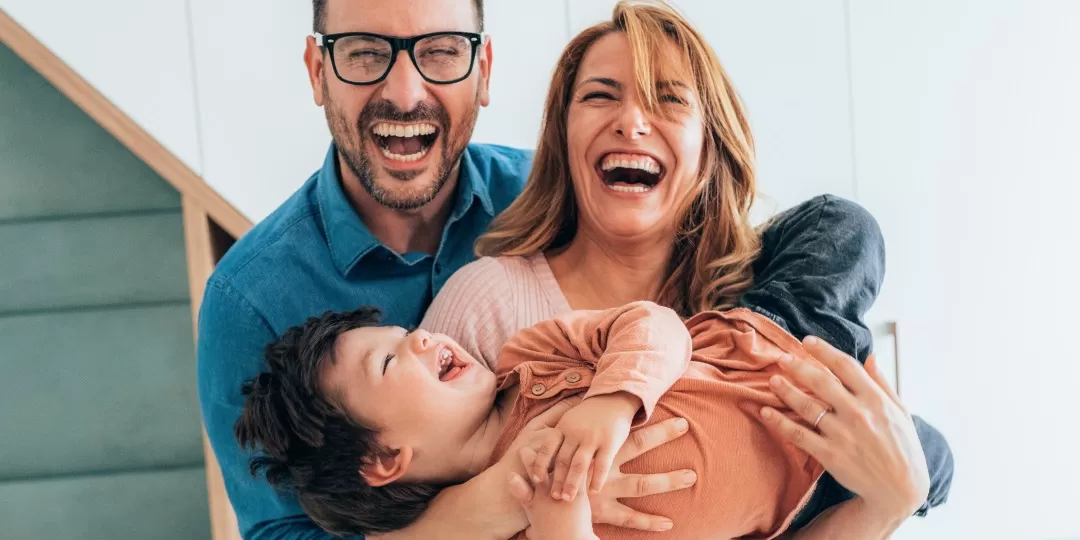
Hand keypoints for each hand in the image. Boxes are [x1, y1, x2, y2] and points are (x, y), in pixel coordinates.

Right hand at [499, 413, 694, 532]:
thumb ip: (558, 417)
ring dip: (668, 482)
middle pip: (643, 452)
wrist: (520, 494)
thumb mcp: (542, 434)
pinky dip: (648, 522)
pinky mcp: (600, 512)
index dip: (659, 429)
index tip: (683, 422)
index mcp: (597, 449)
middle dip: (667, 442)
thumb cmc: (532, 462)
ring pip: (643, 485)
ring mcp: (605, 490)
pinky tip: (669, 523)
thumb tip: (570, 399)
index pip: (634, 436)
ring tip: (693, 476)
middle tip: (691, 434)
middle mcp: (605, 467)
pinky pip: (628, 518)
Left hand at [526, 393, 638, 500]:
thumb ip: (560, 437)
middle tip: (553, 497)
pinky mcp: (610, 442)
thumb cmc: (589, 414)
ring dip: (572, 483)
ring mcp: (593, 437)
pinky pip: (602, 464)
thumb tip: (546, 458)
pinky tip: (594, 491)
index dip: (540, 464)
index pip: (547, 447)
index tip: (535, 479)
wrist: (614, 398)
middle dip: (556, 480)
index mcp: (563, 427)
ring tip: (568, 499)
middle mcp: (575, 432)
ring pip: (579, 464)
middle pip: (562, 460)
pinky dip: (597, 479)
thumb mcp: (570, 420)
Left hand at [762, 336, 930, 520]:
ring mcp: (843, 434)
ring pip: (807, 406)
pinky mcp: (830, 455)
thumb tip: (870, 357)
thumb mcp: (900, 411)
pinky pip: (800, 435)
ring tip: (772, 380)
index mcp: (876, 400)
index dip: (824, 351)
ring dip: (786, 391)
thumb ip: (882, 383)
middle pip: (821, 382)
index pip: (846, 366)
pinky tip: (766, 413)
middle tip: (782, 358)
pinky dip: (780, 423)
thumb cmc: (902, 447)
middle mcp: (858, 414)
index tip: (807, 341)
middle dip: (799, 367)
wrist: (900, 490)